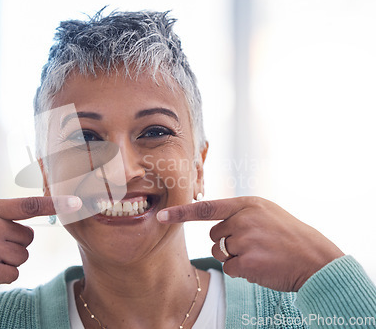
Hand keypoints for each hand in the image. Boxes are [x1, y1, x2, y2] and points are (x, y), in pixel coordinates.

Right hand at [0, 196, 80, 301]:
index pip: (29, 205)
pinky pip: (14, 274)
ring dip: (8, 263)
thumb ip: (1, 215)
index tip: (75, 203)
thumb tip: (32, 213)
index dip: (54, 204)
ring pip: (22, 257)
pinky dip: (2, 277)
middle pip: (27, 238)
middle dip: (14, 246)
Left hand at [157, 196, 343, 291]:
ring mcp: (245, 239)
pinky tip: (260, 266)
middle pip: (213, 235)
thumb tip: (212, 221)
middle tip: (253, 245)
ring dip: (234, 258)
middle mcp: (243, 218)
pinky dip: (241, 271)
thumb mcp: (266, 213)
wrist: (315, 259)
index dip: (181, 213)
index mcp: (247, 204)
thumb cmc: (288, 237)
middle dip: (227, 243)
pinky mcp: (247, 261)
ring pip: (220, 252)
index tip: (161, 216)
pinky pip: (229, 268)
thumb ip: (239, 213)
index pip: (206, 208)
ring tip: (259, 255)